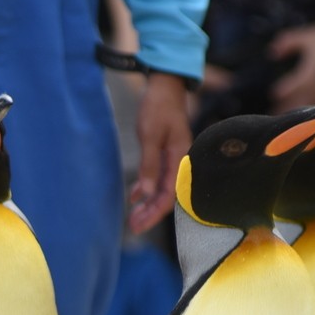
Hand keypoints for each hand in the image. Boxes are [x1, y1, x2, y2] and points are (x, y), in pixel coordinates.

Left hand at [128, 72, 190, 233]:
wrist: (165, 85)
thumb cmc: (158, 106)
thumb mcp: (150, 135)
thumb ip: (149, 165)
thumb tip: (148, 193)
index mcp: (181, 159)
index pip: (170, 195)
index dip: (154, 213)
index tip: (139, 225)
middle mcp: (180, 162)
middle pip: (167, 196)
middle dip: (150, 214)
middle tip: (133, 228)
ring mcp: (174, 158)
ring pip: (162, 189)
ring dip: (148, 204)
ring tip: (133, 218)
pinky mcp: (166, 154)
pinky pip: (158, 177)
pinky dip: (146, 188)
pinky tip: (135, 197)